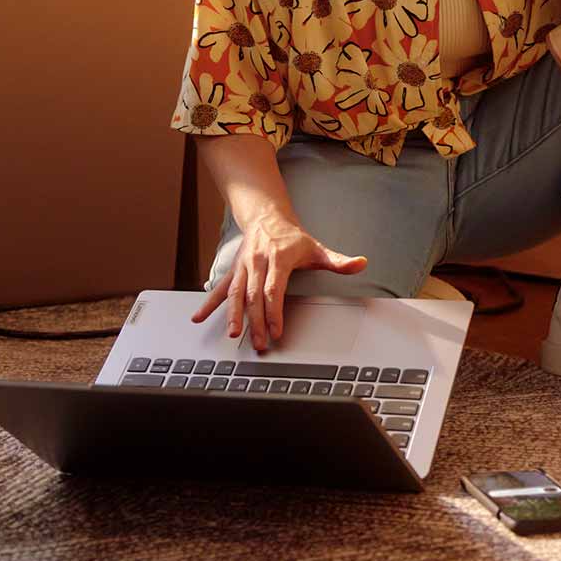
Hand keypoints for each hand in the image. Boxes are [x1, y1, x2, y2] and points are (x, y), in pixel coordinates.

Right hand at [190, 211, 367, 349]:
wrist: (267, 217)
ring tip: (233, 334)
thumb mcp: (317, 247)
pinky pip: (219, 288)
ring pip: (235, 293)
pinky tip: (199, 318)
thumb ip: (338, 261)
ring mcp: (243, 267)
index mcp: (278, 258)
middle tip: (259, 342)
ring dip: (233, 315)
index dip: (274, 310)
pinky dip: (209, 303)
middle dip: (256, 321)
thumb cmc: (293, 238)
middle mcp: (257, 262)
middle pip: (254, 295)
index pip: (274, 288)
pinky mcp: (233, 270)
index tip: (276, 330)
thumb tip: (361, 264)